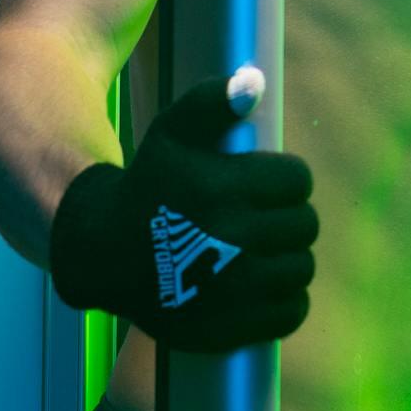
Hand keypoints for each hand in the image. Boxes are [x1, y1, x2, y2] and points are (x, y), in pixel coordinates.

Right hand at [48, 71, 317, 353]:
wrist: (104, 252)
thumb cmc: (149, 185)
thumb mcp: (172, 130)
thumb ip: (214, 101)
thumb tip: (255, 82)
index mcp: (222, 190)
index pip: (297, 181)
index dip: (285, 180)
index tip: (264, 185)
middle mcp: (232, 241)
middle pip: (305, 226)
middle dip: (289, 217)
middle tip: (262, 218)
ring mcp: (232, 291)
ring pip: (303, 268)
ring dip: (289, 258)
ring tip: (262, 251)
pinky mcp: (229, 328)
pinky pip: (291, 312)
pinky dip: (286, 301)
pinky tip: (264, 287)